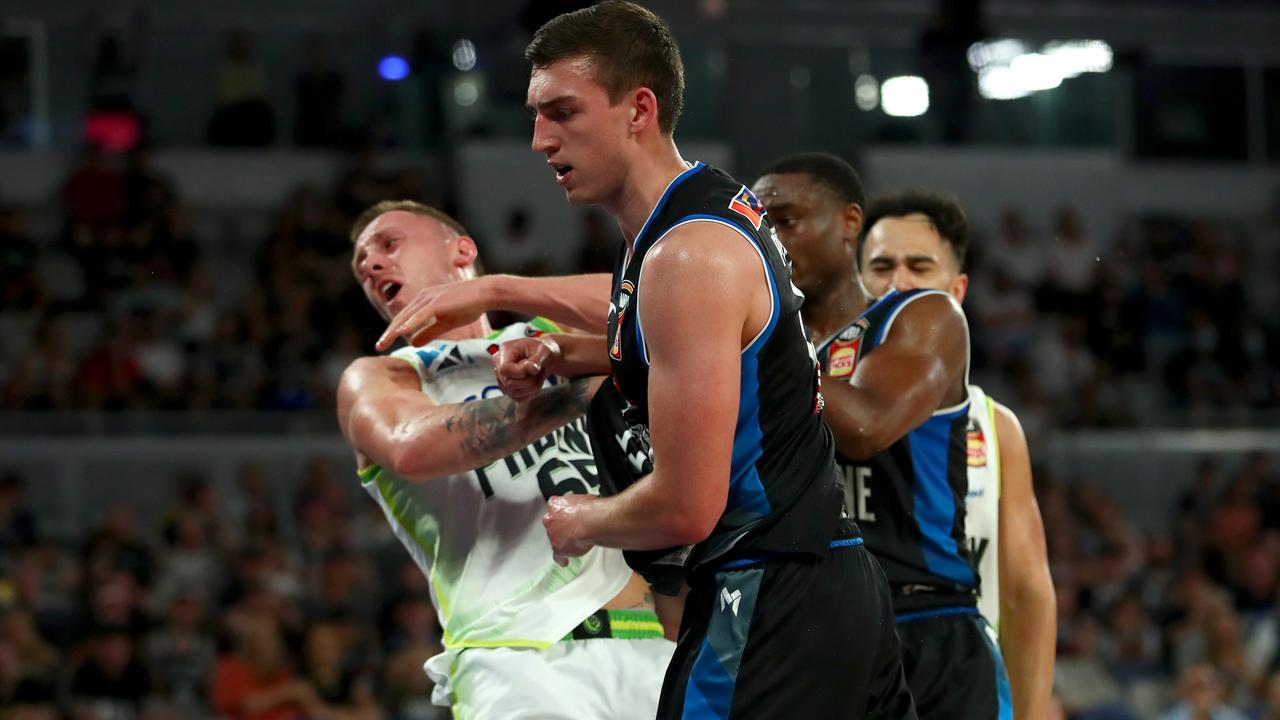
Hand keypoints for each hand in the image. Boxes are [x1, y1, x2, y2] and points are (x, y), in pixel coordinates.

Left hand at [376, 276, 494, 350]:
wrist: (485, 293)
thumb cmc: (468, 306)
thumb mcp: (445, 323)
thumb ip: (428, 332)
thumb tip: (412, 343)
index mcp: (424, 302)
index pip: (404, 319)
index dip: (392, 332)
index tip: (384, 344)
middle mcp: (423, 298)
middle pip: (401, 318)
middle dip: (388, 333)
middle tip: (378, 347)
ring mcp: (429, 298)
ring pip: (407, 317)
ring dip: (394, 330)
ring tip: (385, 342)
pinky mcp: (438, 302)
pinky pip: (421, 314)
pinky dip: (410, 323)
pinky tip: (402, 332)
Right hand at [494, 336, 560, 401]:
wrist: (544, 359)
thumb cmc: (543, 351)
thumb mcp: (545, 351)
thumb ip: (537, 359)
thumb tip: (530, 368)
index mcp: (505, 351)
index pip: (504, 370)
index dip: (519, 373)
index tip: (534, 368)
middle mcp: (499, 366)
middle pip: (509, 383)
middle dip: (529, 379)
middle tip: (538, 370)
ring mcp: (502, 379)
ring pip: (515, 393)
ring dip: (533, 386)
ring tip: (537, 374)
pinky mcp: (509, 390)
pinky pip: (519, 398)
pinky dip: (531, 393)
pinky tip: (534, 381)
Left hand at [543, 495, 597, 565]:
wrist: (590, 522)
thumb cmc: (589, 510)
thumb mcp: (583, 499)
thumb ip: (578, 504)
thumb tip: (584, 505)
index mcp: (555, 505)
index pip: (553, 507)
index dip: (560, 512)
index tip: (565, 514)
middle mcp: (550, 520)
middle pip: (551, 524)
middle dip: (558, 527)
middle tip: (569, 529)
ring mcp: (553, 535)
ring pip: (553, 539)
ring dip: (561, 541)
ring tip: (571, 544)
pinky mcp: (558, 549)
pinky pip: (557, 557)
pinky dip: (561, 559)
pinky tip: (565, 561)